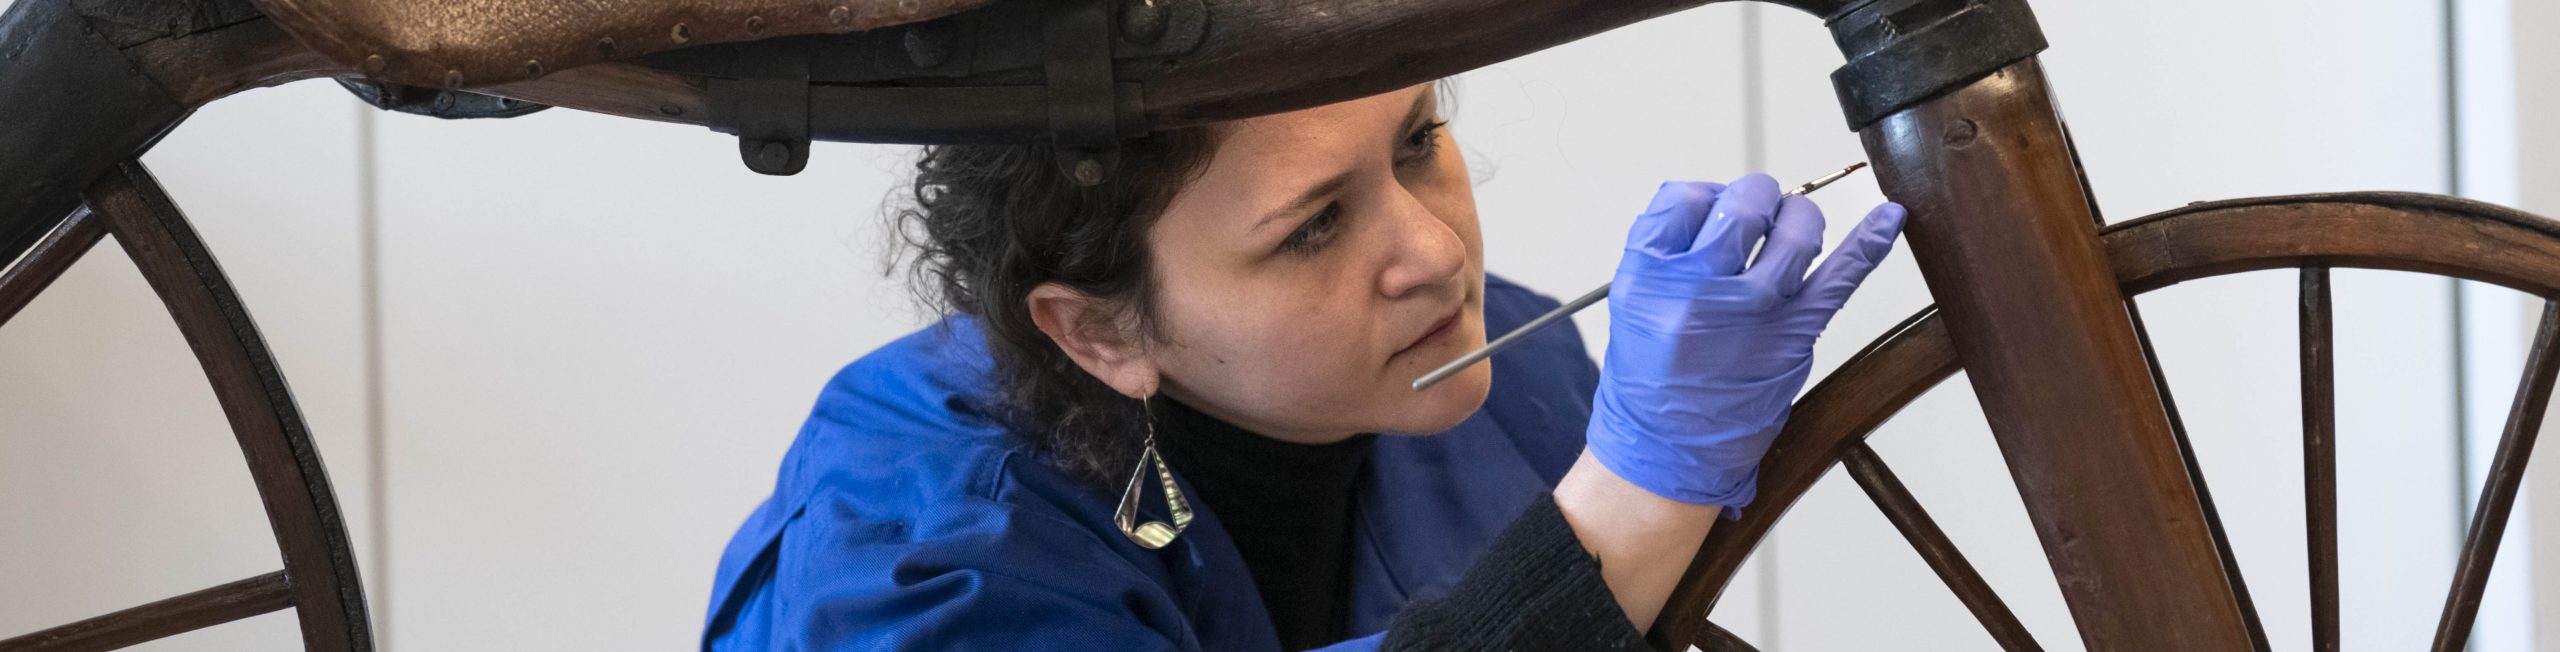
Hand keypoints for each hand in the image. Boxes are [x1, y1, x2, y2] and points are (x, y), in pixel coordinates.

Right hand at [1585, 173, 1905, 516]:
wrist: (1668, 450)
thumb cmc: (1652, 379)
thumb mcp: (1630, 303)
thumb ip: (1668, 250)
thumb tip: (1726, 203)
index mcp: (1648, 275)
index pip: (1683, 197)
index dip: (1704, 197)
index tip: (1711, 212)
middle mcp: (1699, 288)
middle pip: (1743, 203)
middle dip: (1757, 198)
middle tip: (1757, 215)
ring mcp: (1752, 311)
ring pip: (1795, 229)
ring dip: (1800, 218)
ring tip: (1793, 229)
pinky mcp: (1794, 335)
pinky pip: (1842, 277)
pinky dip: (1871, 243)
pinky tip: (1890, 218)